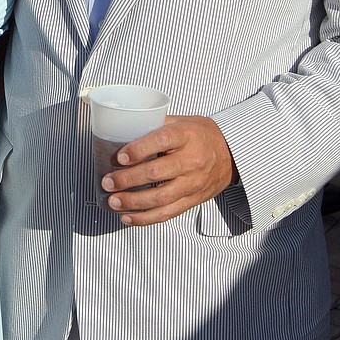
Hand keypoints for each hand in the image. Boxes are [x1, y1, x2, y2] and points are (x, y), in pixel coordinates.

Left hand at [100, 115, 236, 225]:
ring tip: (113, 201)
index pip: (161, 141)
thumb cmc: (200, 135)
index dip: (138, 150)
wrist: (231, 154)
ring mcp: (193, 183)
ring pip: (161, 197)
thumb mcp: (182, 121)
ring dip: (133, 202)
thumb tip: (122, 130)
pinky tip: (128, 217)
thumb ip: (156, 125)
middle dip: (128, 180)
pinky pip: (168, 213)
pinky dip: (145, 218)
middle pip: (157, 173)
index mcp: (187, 136)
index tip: (119, 157)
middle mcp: (192, 160)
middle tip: (108, 182)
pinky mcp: (193, 200)